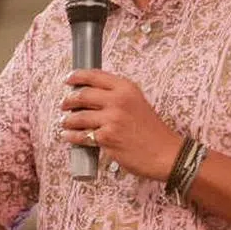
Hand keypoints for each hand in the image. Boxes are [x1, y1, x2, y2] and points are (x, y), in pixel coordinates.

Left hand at [59, 69, 182, 180]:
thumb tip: (90, 97)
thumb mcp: (137, 103)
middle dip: (68, 100)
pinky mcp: (107, 138)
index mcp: (126, 88)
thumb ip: (117, 97)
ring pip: (78, 117)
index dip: (77, 76)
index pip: (95, 76)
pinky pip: (82, 135)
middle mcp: (118, 100)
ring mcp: (112, 119)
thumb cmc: (152, 131)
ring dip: (67, 120)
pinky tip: (68, 136)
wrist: (166, 153)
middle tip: (64, 105)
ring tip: (65, 122)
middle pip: (82, 95)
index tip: (68, 79)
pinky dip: (72, 136)